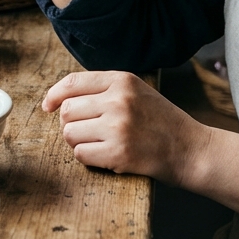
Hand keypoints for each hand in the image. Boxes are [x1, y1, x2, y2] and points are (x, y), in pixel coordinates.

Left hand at [42, 71, 211, 186]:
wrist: (191, 149)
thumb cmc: (161, 121)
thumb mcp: (137, 91)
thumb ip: (104, 89)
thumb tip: (60, 99)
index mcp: (122, 80)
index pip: (72, 82)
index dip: (53, 95)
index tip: (47, 106)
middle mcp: (119, 100)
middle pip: (67, 111)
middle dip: (71, 124)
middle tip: (89, 131)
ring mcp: (118, 127)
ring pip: (70, 134)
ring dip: (79, 142)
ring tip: (100, 143)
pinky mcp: (118, 153)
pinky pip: (80, 154)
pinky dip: (88, 158)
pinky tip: (107, 155)